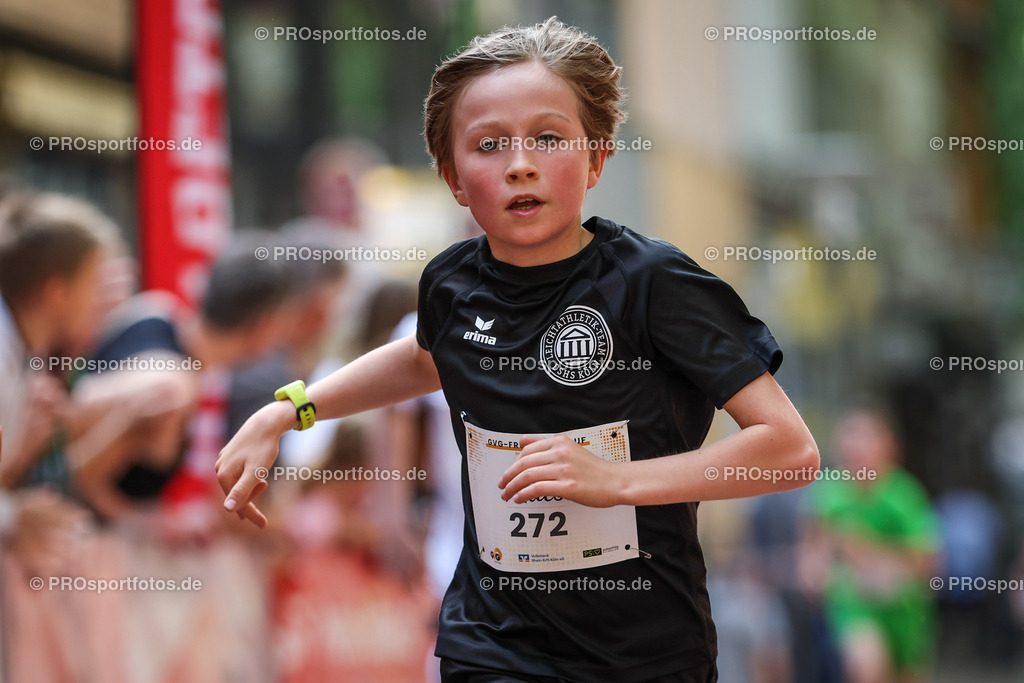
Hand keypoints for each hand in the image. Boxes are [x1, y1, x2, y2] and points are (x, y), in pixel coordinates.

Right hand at [215, 401, 291, 527]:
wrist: (265, 423)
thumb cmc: (263, 447)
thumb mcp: (256, 471)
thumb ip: (243, 490)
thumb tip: (228, 509)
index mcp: (224, 475)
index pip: (237, 503)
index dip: (251, 515)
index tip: (264, 525)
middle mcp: (219, 469)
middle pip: (234, 494)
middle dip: (251, 497)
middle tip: (266, 485)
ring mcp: (223, 461)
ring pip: (235, 484)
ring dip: (250, 488)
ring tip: (263, 481)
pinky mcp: (229, 455)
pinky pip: (236, 475)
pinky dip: (246, 480)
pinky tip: (252, 479)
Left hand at [498, 435, 625, 507]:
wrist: (615, 481)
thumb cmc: (594, 469)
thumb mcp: (570, 449)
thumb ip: (545, 444)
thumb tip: (522, 440)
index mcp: (560, 442)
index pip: (526, 450)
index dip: (513, 463)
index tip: (508, 473)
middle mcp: (560, 453)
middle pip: (523, 463)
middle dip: (508, 476)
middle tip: (502, 485)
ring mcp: (564, 469)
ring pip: (527, 476)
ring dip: (512, 487)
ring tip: (507, 494)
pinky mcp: (568, 486)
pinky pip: (537, 489)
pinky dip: (524, 494)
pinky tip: (520, 499)